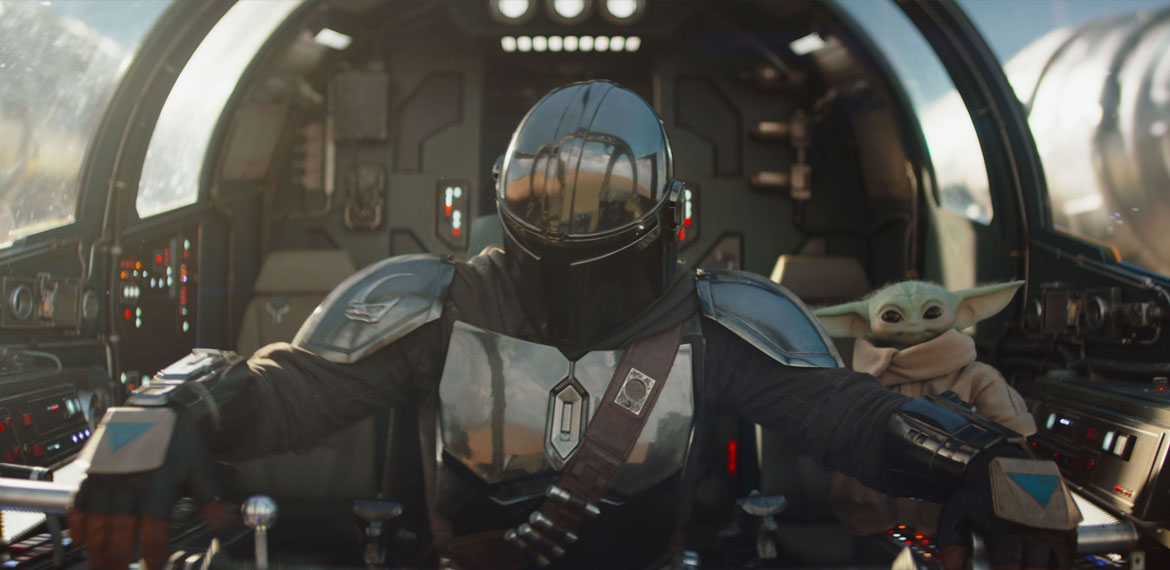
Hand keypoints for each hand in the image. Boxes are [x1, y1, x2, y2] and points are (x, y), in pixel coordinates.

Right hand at [68, 408, 229, 569]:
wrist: (156, 408)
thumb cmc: (180, 441)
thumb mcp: (199, 467)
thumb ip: (209, 498)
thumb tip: (225, 522)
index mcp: (158, 482)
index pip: (154, 523)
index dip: (153, 548)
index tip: (153, 566)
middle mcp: (129, 480)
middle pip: (120, 526)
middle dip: (119, 555)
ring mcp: (107, 476)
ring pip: (96, 518)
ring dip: (96, 546)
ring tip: (100, 565)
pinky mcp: (92, 471)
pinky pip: (79, 501)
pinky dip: (77, 522)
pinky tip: (80, 540)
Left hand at [936, 448, 1077, 569]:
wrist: (1000, 460)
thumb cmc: (978, 489)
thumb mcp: (956, 509)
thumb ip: (951, 541)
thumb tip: (953, 567)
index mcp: (1002, 526)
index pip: (1008, 566)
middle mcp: (1029, 525)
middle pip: (1034, 568)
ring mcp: (1050, 523)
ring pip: (1054, 563)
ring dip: (1041, 569)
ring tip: (1029, 567)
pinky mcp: (1065, 520)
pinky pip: (1069, 552)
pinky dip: (1060, 564)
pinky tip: (1047, 566)